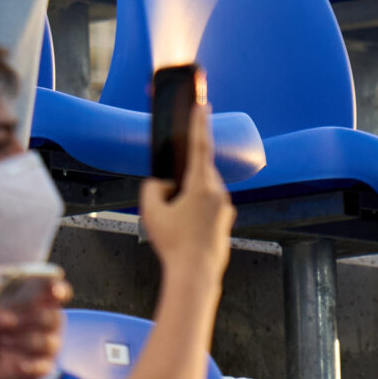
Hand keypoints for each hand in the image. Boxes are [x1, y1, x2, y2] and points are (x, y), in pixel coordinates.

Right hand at [140, 81, 235, 275]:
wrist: (195, 276)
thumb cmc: (173, 244)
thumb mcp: (152, 212)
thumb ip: (152, 189)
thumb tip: (161, 184)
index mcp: (201, 184)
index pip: (199, 145)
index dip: (198, 123)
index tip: (202, 103)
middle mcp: (218, 192)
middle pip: (198, 173)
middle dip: (183, 179)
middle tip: (168, 201)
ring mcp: (225, 208)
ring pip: (203, 193)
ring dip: (188, 199)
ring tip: (173, 225)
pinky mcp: (225, 223)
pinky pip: (208, 209)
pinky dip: (195, 214)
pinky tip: (184, 232)